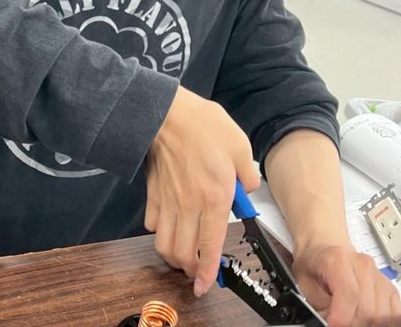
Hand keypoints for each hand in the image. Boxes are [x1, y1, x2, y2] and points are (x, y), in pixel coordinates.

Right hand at [145, 86, 259, 297]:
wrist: (166, 113)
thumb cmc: (201, 125)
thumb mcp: (239, 144)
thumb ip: (248, 173)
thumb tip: (248, 188)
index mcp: (214, 197)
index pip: (210, 246)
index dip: (209, 272)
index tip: (208, 285)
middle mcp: (189, 205)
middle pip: (183, 253)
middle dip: (191, 270)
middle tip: (199, 269)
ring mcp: (168, 201)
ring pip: (165, 245)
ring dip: (173, 256)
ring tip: (183, 255)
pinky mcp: (153, 193)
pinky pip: (152, 224)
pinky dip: (159, 233)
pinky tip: (168, 228)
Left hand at [292, 244, 400, 326]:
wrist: (325, 249)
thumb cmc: (314, 265)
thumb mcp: (305, 284)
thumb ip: (320, 306)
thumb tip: (330, 323)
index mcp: (338, 260)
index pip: (349, 294)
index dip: (343, 317)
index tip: (333, 326)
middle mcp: (363, 265)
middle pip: (368, 308)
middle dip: (354, 325)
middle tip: (340, 326)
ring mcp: (379, 276)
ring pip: (384, 314)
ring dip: (368, 325)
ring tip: (352, 323)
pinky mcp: (389, 287)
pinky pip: (397, 314)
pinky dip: (386, 324)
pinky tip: (370, 323)